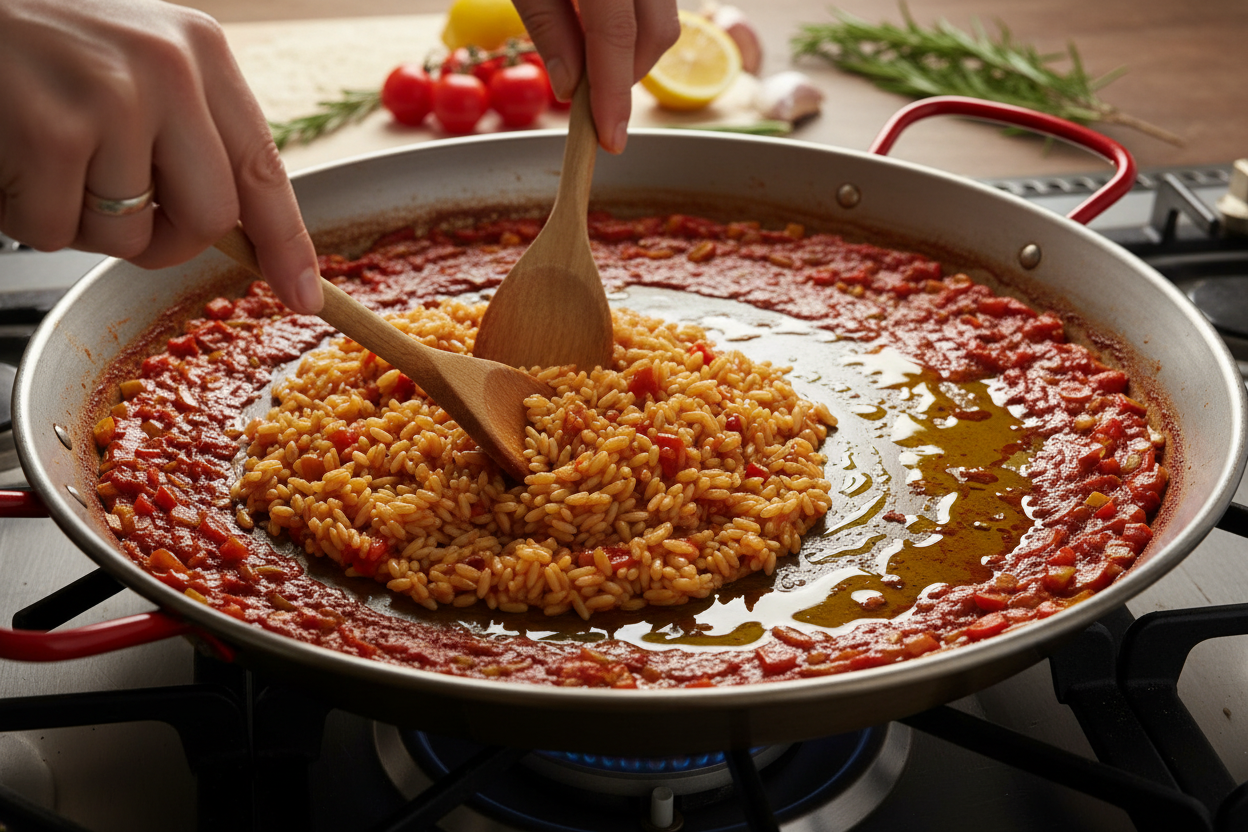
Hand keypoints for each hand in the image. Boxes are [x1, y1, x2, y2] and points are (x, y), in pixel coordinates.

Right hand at [0, 0, 323, 312]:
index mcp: (201, 53)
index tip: (305, 295)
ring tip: (40, 152)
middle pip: (208, 222)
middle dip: (162, 240)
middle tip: (106, 201)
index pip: (263, 170)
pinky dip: (22, 212)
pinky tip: (8, 153)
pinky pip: (55, 231)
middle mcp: (169, 72)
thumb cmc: (36, 37)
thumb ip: (189, 131)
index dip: (287, 244)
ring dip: (78, 221)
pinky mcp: (51, 132)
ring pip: (126, 237)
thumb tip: (235, 227)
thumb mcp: (136, 60)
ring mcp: (112, 101)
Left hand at [513, 0, 678, 153]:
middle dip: (627, 77)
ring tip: (590, 57)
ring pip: (664, 23)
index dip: (613, 92)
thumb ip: (548, 29)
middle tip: (588, 94)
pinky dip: (637, 31)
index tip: (610, 139)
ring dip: (633, 55)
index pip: (618, 35)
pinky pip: (659, 9)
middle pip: (657, 33)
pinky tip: (601, 31)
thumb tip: (570, 88)